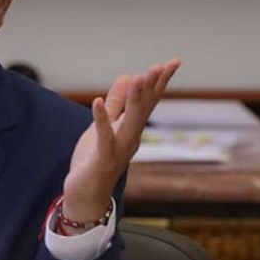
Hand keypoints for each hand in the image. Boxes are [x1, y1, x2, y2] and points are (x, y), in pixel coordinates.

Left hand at [61, 58, 179, 223]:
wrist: (87, 197)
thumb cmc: (95, 161)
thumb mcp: (105, 126)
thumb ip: (116, 103)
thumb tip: (128, 76)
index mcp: (132, 129)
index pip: (149, 101)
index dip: (160, 82)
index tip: (173, 62)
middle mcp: (130, 138)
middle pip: (144, 108)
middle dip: (153, 87)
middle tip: (162, 65)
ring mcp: (118, 148)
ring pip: (130, 121)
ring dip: (135, 99)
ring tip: (139, 76)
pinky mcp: (102, 158)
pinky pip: (103, 136)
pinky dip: (101, 119)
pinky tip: (97, 101)